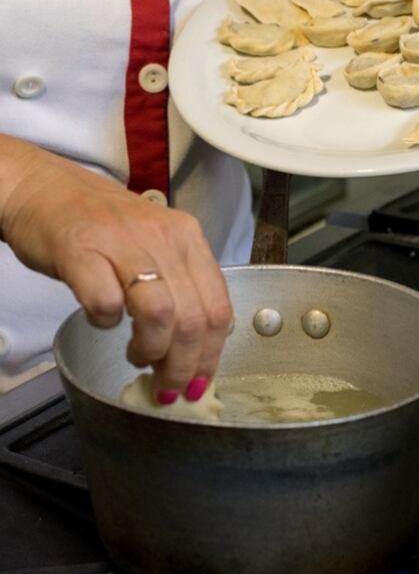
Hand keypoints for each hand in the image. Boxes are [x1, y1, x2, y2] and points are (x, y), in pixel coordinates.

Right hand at [0, 136, 231, 401]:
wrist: (43, 188)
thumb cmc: (101, 226)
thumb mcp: (157, 247)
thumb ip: (181, 287)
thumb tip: (197, 350)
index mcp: (189, 239)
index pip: (219, 307)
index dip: (212, 354)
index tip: (200, 382)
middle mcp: (164, 238)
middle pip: (194, 318)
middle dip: (183, 365)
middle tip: (167, 385)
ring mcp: (123, 242)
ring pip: (160, 314)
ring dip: (152, 350)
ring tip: (138, 357)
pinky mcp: (80, 251)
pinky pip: (106, 303)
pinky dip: (106, 324)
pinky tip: (101, 321)